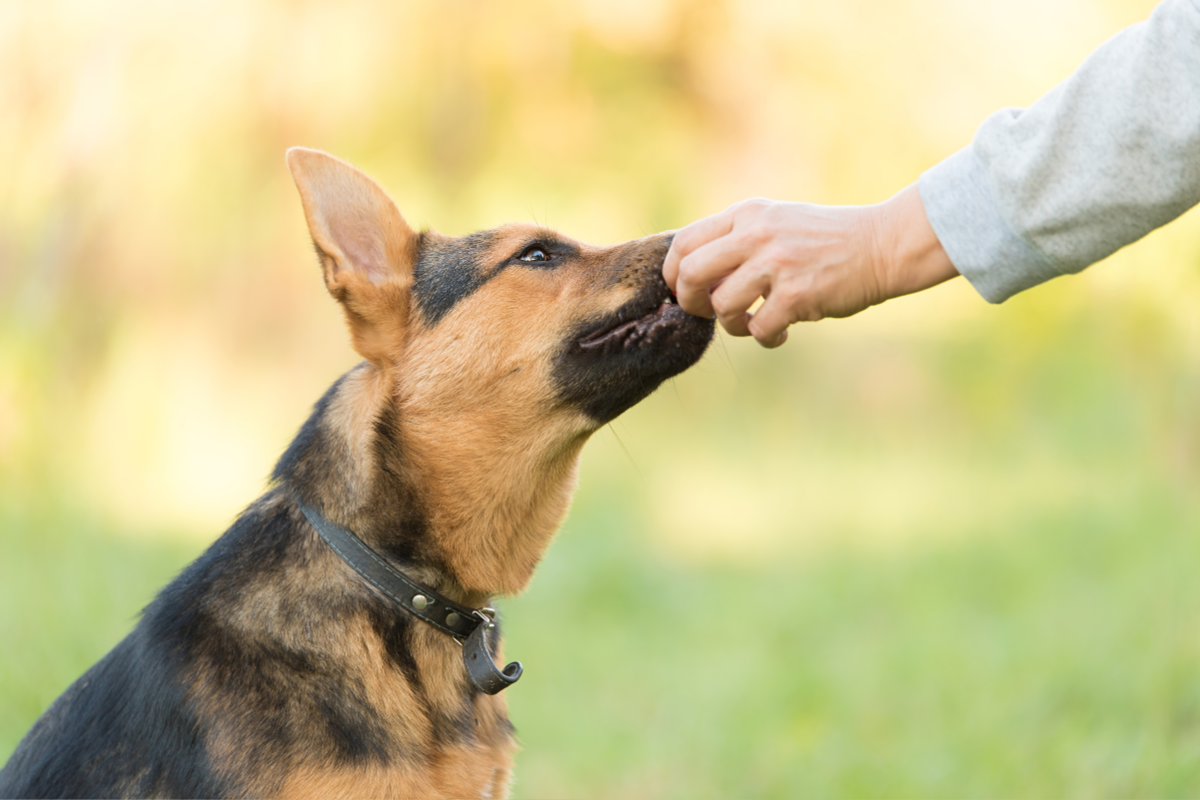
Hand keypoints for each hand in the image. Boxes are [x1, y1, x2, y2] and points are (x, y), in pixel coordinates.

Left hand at [662, 184, 958, 347]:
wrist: (882, 244)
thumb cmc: (825, 241)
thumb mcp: (776, 222)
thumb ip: (737, 240)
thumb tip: (689, 276)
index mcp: (747, 214)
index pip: (684, 242)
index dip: (673, 275)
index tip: (683, 292)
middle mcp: (757, 234)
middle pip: (689, 274)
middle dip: (690, 302)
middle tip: (708, 313)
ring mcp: (777, 263)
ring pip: (722, 306)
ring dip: (732, 325)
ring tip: (753, 322)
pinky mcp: (798, 294)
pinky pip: (759, 329)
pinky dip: (766, 338)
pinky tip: (782, 333)